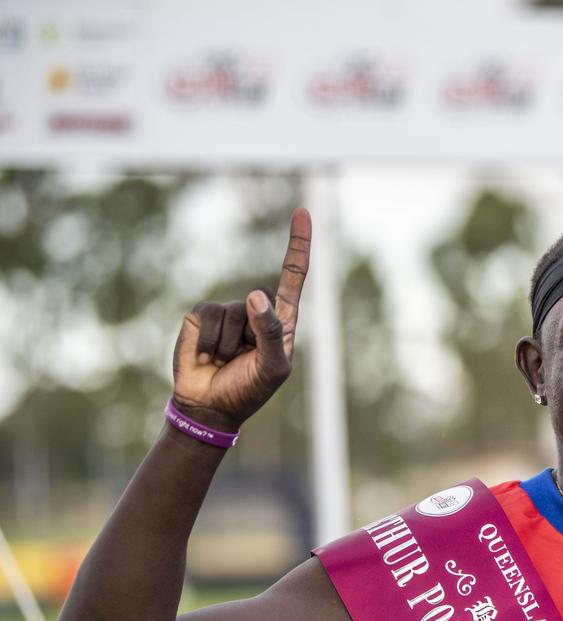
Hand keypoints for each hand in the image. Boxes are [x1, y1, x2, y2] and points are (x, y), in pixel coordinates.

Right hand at [170, 209, 310, 430]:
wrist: (210, 406)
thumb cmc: (249, 388)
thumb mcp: (272, 367)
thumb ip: (270, 332)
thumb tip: (255, 295)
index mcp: (281, 319)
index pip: (293, 275)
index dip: (298, 244)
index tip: (302, 211)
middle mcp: (255, 310)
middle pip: (259, 302)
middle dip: (252, 336)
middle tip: (244, 360)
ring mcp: (228, 312)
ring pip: (233, 313)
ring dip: (229, 344)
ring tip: (226, 360)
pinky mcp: (200, 316)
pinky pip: (209, 318)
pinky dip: (209, 342)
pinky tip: (207, 358)